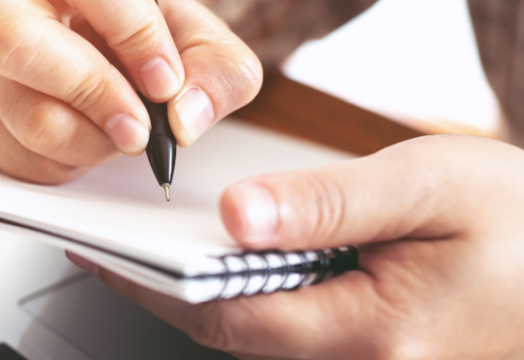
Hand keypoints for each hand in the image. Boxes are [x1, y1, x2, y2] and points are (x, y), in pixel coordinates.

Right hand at [0, 0, 261, 182]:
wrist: (103, 33)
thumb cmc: (143, 24)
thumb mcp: (201, 35)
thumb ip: (218, 71)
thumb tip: (185, 117)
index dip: (135, 34)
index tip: (166, 82)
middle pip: (20, 42)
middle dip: (92, 95)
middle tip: (140, 128)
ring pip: (25, 112)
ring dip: (90, 140)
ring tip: (122, 131)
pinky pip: (17, 150)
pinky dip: (68, 159)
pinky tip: (88, 135)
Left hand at [69, 135, 523, 359]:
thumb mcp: (428, 185)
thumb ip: (327, 204)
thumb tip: (234, 217)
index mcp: (376, 332)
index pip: (225, 318)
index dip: (152, 287)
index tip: (100, 252)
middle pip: (238, 336)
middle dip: (171, 292)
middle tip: (116, 245)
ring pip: (267, 340)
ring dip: (212, 296)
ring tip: (163, 246)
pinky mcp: (385, 359)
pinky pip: (301, 335)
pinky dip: (258, 300)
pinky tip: (241, 260)